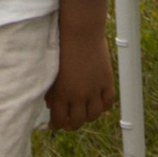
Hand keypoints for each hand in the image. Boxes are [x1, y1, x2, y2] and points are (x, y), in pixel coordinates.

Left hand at [47, 0, 116, 131]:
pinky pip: (108, 102)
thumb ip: (51, 90)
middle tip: (70, 122)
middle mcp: (79, 95)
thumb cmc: (61, 47)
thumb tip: (50, 105)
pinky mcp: (106, 81)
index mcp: (62, 93)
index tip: (55, 125)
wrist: (81, 31)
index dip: (57, 125)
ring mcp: (94, 89)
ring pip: (94, 115)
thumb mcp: (53, 71)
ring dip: (88, 116)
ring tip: (85, 112)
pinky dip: (103, 106)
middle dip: (72, 124)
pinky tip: (98, 103)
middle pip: (78, 121)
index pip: (59, 119)